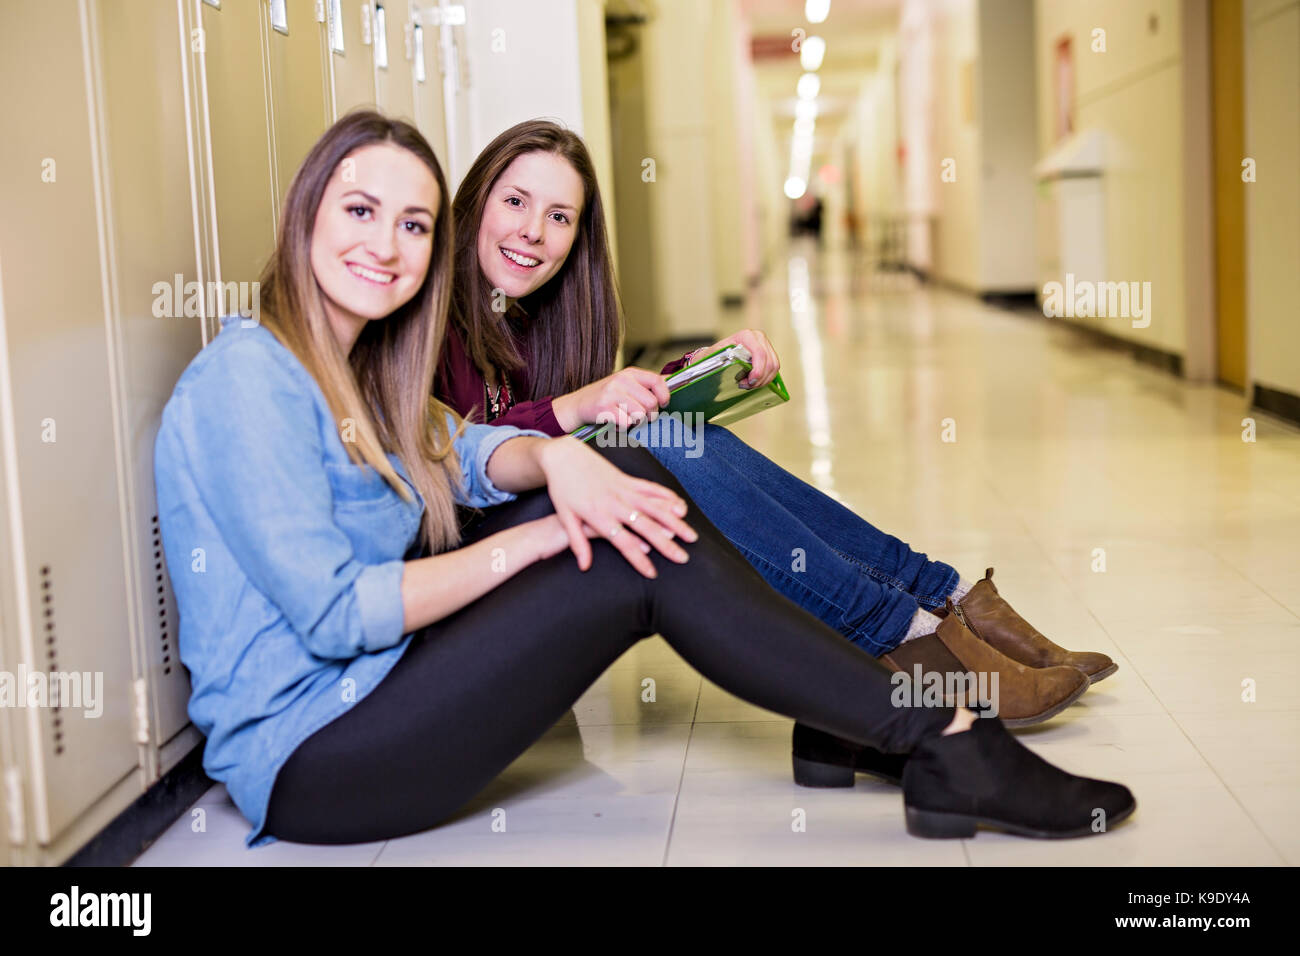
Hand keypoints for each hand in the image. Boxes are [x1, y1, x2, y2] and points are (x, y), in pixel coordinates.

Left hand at [536, 437, 697, 577]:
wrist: (563, 455)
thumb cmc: (562, 488)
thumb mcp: (564, 517)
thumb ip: (578, 542)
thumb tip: (584, 567)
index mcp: (599, 515)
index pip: (624, 542)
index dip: (639, 560)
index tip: (653, 574)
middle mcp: (616, 503)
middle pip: (646, 527)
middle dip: (666, 544)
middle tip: (683, 558)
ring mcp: (624, 489)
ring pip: (655, 507)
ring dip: (675, 522)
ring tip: (691, 536)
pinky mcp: (628, 479)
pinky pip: (651, 489)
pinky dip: (668, 498)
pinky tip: (682, 508)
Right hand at [557, 367, 670, 430]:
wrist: (577, 405)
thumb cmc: (606, 397)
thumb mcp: (625, 385)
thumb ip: (646, 385)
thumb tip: (671, 383)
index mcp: (630, 373)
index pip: (657, 381)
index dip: (664, 395)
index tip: (663, 404)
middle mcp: (621, 380)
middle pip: (651, 403)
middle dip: (649, 415)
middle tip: (640, 417)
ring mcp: (611, 393)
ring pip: (640, 414)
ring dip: (636, 422)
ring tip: (626, 419)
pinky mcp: (603, 408)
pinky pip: (626, 422)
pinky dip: (623, 427)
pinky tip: (616, 423)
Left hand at [699, 329, 779, 387]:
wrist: (722, 350)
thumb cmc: (719, 352)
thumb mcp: (717, 354)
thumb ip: (723, 358)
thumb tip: (729, 364)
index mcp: (747, 335)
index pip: (760, 354)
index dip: (758, 371)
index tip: (750, 382)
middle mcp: (759, 338)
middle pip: (769, 363)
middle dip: (760, 379)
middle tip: (747, 385)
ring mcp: (766, 345)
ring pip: (774, 367)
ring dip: (763, 380)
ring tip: (749, 384)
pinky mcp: (770, 353)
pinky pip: (774, 369)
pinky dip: (765, 378)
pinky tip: (754, 381)